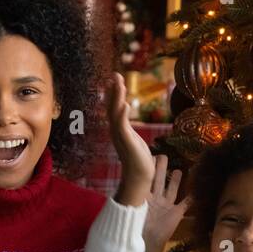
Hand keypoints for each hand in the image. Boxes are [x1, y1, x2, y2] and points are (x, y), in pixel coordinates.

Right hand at [108, 72, 154, 206]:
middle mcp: (117, 131)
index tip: (115, 79)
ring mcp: (120, 136)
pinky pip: (122, 126)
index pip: (114, 107)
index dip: (114, 93)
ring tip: (119, 84)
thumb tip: (133, 131)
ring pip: (116, 113)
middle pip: (112, 107)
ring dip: (117, 97)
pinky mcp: (126, 142)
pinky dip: (121, 115)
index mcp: (119, 129)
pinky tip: (123, 104)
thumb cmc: (139, 160)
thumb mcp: (135, 141)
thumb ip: (130, 132)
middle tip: (115, 75)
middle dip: (114, 91)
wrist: (139, 176)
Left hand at [138, 154, 190, 251]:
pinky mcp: (176, 214)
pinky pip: (186, 204)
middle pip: (159, 180)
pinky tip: (197, 190)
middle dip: (160, 169)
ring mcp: (166, 206)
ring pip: (172, 189)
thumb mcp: (132, 206)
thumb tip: (124, 178)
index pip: (146, 179)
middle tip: (162, 156)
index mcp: (144, 197)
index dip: (147, 168)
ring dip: (175, 180)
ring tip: (178, 169)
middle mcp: (155, 199)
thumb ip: (129, 194)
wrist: (146, 242)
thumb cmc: (136, 225)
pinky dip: (192, 198)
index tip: (147, 156)